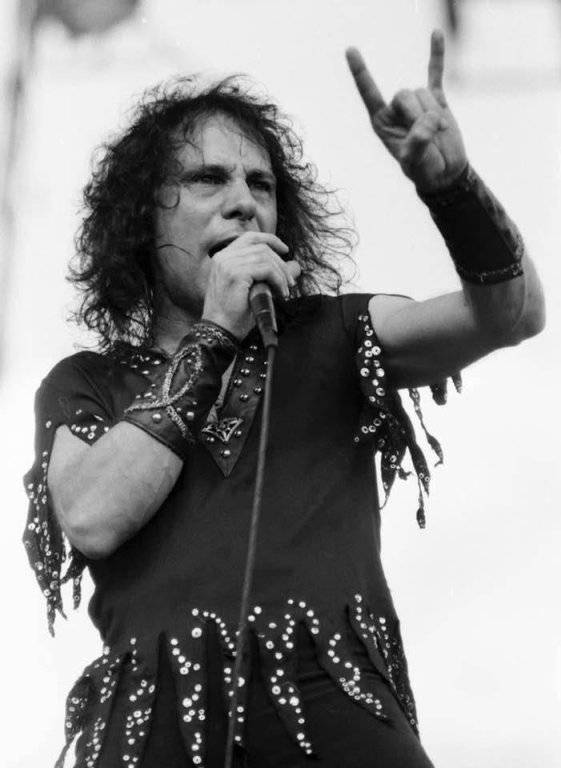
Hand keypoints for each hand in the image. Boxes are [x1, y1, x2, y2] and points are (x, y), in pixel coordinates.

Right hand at [201, 232, 300, 339]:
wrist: (220, 331)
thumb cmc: (234, 315)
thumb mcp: (253, 289)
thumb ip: (270, 275)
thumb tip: (294, 266)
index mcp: (223, 258)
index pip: (250, 238)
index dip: (270, 240)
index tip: (285, 250)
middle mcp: (223, 257)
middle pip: (261, 246)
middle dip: (280, 262)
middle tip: (290, 282)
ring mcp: (228, 264)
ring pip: (265, 257)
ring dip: (281, 273)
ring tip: (286, 290)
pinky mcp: (236, 274)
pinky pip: (266, 269)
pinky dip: (278, 279)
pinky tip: (281, 292)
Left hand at [346, 29, 466, 192]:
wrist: (444, 171)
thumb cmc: (423, 169)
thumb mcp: (415, 162)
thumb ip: (417, 143)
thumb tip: (428, 122)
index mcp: (382, 121)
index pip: (369, 93)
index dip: (360, 72)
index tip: (350, 50)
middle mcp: (396, 109)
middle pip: (403, 94)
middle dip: (417, 114)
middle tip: (429, 135)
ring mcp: (416, 103)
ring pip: (423, 93)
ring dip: (434, 114)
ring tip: (440, 132)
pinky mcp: (436, 99)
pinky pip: (435, 73)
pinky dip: (437, 55)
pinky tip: (436, 34)